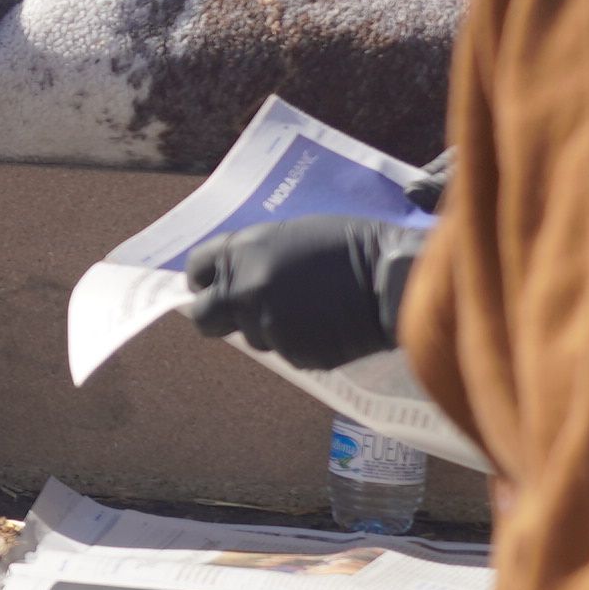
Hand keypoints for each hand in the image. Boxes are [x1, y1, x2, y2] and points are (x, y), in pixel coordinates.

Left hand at [179, 214, 425, 370]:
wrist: (392, 277)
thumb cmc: (350, 245)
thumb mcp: (291, 235)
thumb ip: (256, 258)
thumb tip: (235, 278)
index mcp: (242, 252)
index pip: (197, 270)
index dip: (206, 278)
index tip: (214, 283)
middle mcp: (245, 290)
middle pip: (204, 317)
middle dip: (218, 314)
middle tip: (241, 310)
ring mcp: (267, 325)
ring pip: (253, 337)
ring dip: (270, 327)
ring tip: (310, 308)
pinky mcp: (293, 354)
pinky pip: (287, 351)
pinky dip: (302, 342)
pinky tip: (328, 324)